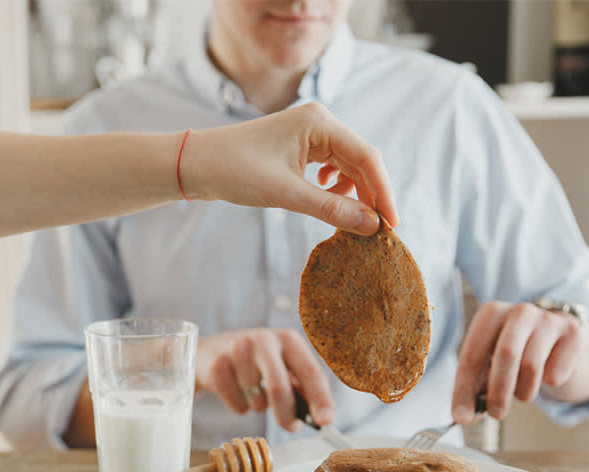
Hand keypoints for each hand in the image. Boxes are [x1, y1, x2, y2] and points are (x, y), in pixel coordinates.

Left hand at [184, 102, 398, 235]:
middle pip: (360, 161)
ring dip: (352, 194)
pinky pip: (329, 169)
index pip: (366, 157)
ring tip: (350, 221)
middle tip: (379, 232)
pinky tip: (327, 203)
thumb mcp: (286, 194)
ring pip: (346, 167)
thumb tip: (370, 226)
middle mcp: (319, 123)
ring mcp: (309, 135)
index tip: (392, 225)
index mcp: (319, 122)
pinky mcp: (298, 149)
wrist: (196, 165)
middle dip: (370, 196)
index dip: (383, 192)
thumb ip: (330, 209)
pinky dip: (334, 189)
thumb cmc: (234, 170)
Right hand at [196, 328, 335, 430]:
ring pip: (256, 399)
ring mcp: (237, 350)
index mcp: (288, 339)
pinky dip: (240, 407)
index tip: (326, 421)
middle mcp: (263, 339)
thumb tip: (322, 416)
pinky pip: (237, 404)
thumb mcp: (282, 365)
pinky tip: (236, 392)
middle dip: (287, 414)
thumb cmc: (255, 363)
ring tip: (254, 394)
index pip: (310, 371)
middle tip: (291, 427)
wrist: (209, 353)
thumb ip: (303, 387)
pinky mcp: (217, 366)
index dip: (321, 399)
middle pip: (279, 387)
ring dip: (259, 407)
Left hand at [452, 301, 588, 423]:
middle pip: (505, 356)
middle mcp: (519, 311)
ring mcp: (548, 319)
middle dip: (498, 391)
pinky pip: (556, 371)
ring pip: (531, 366)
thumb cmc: (515, 355)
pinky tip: (548, 375)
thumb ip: (474, 389)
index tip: (461, 416)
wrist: (558, 341)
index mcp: (489, 315)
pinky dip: (549, 383)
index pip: (471, 357)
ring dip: (524, 391)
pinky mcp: (572, 332)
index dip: (464, 390)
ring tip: (522, 394)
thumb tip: (463, 416)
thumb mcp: (489, 366)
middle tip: (496, 414)